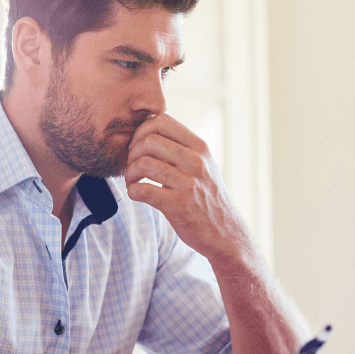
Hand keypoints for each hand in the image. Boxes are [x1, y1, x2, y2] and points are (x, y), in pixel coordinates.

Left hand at [124, 114, 250, 264]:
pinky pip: (142, 190)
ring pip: (143, 164)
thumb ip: (182, 147)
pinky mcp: (177, 205)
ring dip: (129, 173)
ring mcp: (188, 184)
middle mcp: (196, 162)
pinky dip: (132, 191)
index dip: (142, 130)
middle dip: (132, 152)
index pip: (162, 121)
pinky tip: (136, 194)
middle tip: (132, 165)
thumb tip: (150, 128)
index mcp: (200, 148)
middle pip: (149, 140)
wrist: (224, 232)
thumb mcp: (204, 165)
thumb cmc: (207, 197)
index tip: (138, 145)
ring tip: (132, 180)